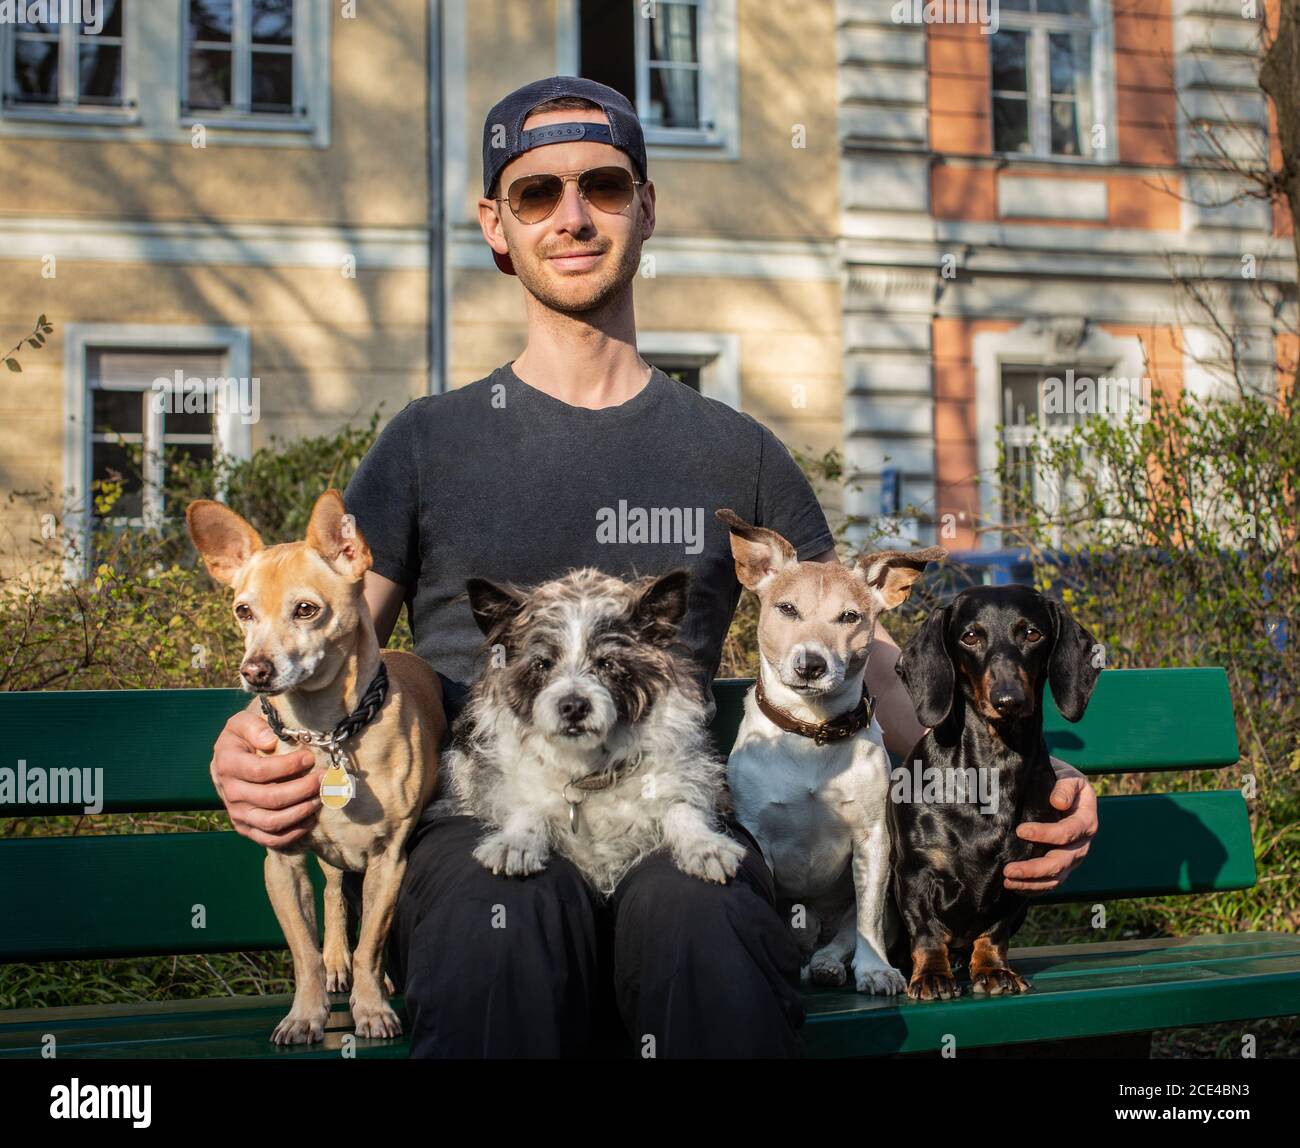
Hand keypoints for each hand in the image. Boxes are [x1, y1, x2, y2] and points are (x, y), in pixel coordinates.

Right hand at [210, 705, 320, 846]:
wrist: (230, 759)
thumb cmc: (243, 738)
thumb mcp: (242, 722)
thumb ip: (253, 726)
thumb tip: (269, 741)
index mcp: (227, 764)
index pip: (260, 771)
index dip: (288, 766)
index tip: (310, 758)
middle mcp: (229, 792)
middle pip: (270, 798)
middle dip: (302, 789)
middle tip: (323, 779)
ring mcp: (237, 813)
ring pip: (272, 822)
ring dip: (301, 811)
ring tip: (321, 797)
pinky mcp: (246, 828)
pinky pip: (270, 839)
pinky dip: (293, 833)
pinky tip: (311, 819)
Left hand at [1003, 760, 1097, 892]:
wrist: (1063, 790)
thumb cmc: (1062, 781)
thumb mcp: (1067, 776)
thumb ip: (1065, 787)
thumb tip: (1059, 802)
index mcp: (1086, 821)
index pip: (1068, 832)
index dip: (1046, 834)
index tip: (1021, 831)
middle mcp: (1082, 844)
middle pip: (1061, 862)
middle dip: (1034, 869)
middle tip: (1008, 869)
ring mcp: (1072, 858)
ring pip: (1055, 878)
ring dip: (1031, 883)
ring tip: (1007, 881)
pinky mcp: (1062, 867)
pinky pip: (1050, 883)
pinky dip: (1033, 888)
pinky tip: (1014, 887)